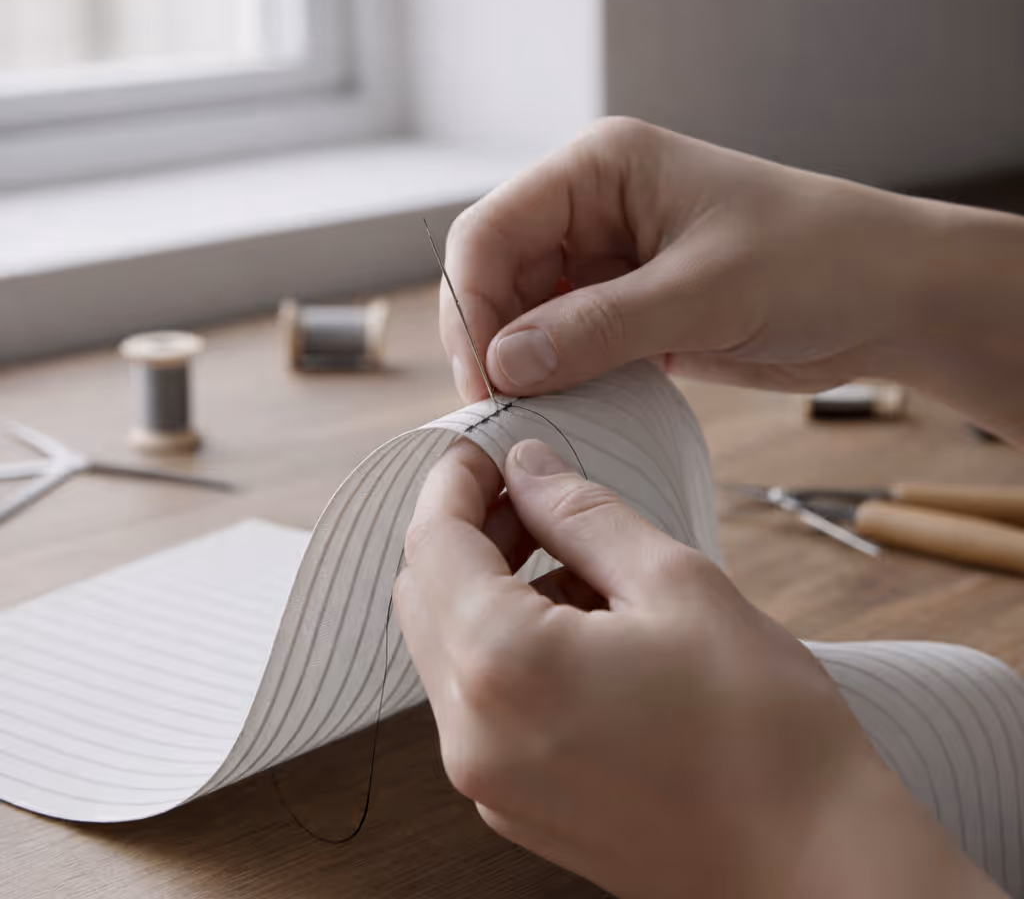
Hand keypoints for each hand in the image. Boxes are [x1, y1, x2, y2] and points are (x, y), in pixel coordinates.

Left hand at [394, 438, 1000, 897]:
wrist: (811, 869)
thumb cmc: (762, 729)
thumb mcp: (676, 583)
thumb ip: (582, 513)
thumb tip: (529, 467)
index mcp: (503, 665)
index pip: (433, 543)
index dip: (451, 482)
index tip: (482, 450)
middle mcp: (472, 733)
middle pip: (422, 595)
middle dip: (464, 531)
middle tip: (529, 497)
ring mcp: (486, 780)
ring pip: (445, 647)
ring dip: (485, 588)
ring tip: (572, 563)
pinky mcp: (513, 804)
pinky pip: (475, 702)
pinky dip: (502, 645)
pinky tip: (579, 629)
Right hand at [441, 118, 1023, 442]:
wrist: (891, 297)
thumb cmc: (817, 260)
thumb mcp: (703, 293)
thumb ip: (597, 327)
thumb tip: (505, 363)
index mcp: (600, 169)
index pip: (492, 230)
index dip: (473, 305)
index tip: (486, 380)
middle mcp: (594, 209)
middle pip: (500, 275)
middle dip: (493, 340)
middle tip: (505, 410)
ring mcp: (611, 262)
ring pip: (529, 315)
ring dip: (526, 365)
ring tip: (537, 415)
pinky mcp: (631, 308)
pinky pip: (569, 344)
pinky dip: (562, 378)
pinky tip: (570, 409)